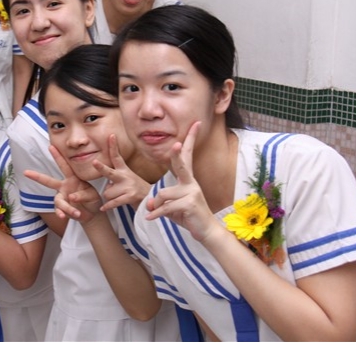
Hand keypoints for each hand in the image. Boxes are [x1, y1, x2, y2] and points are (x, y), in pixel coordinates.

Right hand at [24, 145, 102, 221]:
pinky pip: (59, 211)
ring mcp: (62, 198)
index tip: (51, 146)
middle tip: (26, 172)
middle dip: (37, 176)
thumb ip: (83, 195)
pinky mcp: (62, 209)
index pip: (64, 166)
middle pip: (48, 181)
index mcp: (72, 179)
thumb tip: (70, 197)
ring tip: (76, 212)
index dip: (58, 157)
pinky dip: (62, 213)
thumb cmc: (92, 199)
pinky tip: (64, 216)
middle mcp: (64, 187)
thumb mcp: (92, 195)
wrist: (92, 214)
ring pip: (58, 201)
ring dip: (67, 207)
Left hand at [96, 134, 152, 210]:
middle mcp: (125, 177)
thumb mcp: (127, 178)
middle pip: (109, 172)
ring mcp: (127, 187)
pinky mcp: (129, 197)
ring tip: (119, 196)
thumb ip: (116, 178)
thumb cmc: (135, 188)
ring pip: (107, 193)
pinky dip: (107, 206)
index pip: (117, 156)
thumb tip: (106, 185)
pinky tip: (103, 208)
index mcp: (124, 170)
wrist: (150, 198)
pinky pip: (113, 202)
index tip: (111, 135)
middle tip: (94, 162)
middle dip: (101, 168)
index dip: (113, 146)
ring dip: (109, 197)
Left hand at [144, 122, 215, 241]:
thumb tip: (151, 203)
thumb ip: (162, 201)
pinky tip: (150, 217)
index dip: (190, 140)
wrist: (206, 231)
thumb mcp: (173, 205)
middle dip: (177, 155)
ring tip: (154, 212)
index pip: (187, 156)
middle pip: (182, 165)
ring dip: (156, 205)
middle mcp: (191, 183)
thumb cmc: (188, 215)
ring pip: (163, 194)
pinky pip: (166, 207)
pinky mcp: (189, 205)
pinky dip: (156, 214)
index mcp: (188, 179)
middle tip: (175, 143)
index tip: (196, 124)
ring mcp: (192, 193)